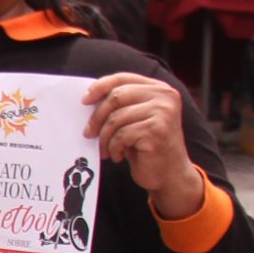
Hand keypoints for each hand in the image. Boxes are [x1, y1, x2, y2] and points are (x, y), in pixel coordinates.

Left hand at [84, 72, 201, 215]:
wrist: (169, 174)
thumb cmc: (146, 147)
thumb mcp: (135, 120)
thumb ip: (120, 105)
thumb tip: (87, 98)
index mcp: (159, 89)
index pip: (123, 78)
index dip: (100, 87)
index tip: (84, 101)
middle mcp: (165, 96)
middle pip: (116, 96)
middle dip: (97, 117)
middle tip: (88, 133)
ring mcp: (163, 112)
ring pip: (116, 118)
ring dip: (104, 138)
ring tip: (105, 149)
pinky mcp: (157, 130)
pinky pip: (121, 135)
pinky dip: (114, 148)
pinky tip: (119, 156)